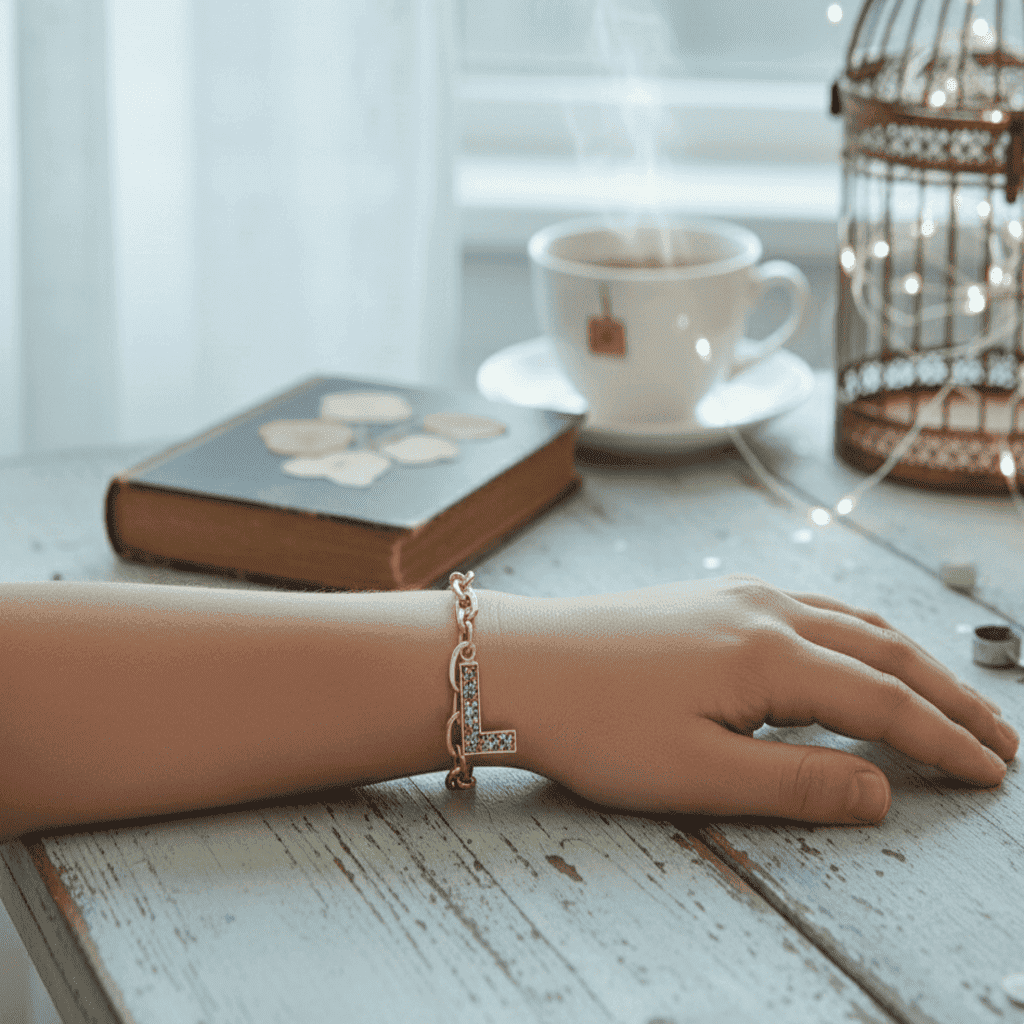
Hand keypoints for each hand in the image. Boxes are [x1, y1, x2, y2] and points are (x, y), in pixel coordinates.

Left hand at [497, 575, 1018, 823]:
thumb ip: (798, 781)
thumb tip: (883, 792)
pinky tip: (856, 649)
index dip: (946, 740)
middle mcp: (766, 610)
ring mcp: (737, 594)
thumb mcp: (699, 773)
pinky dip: (857, 633)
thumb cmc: (596, 722)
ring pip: (851, 621)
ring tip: (947, 696)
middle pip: (884, 651)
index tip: (995, 770)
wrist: (517, 662)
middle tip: (1000, 736)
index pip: (885, 703)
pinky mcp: (712, 596)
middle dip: (948, 695)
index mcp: (771, 655)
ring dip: (908, 660)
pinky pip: (810, 607)